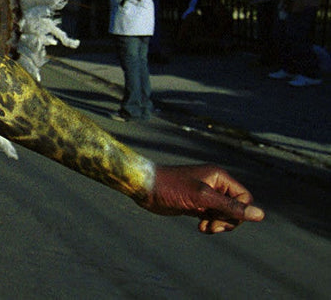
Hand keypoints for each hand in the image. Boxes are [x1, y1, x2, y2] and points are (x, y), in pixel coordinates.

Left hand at [140, 164, 263, 233]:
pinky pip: (213, 218)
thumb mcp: (203, 198)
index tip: (223, 219)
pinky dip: (210, 225)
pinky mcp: (197, 204)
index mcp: (220, 177)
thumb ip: (230, 207)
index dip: (240, 212)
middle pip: (237, 208)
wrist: (144, 188)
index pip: (245, 198)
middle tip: (213, 227)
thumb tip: (260, 215)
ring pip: (225, 215)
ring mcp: (206, 195)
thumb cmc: (171, 187)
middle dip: (228, 221)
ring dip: (218, 224)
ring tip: (205, 228)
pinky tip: (200, 227)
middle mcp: (215, 185)